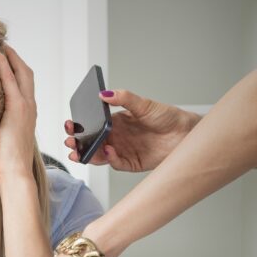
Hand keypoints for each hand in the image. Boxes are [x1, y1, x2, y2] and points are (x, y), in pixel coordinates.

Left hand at [0, 44, 36, 181]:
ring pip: (20, 72)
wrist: (15, 173)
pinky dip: (3, 65)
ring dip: (9, 56)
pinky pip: (11, 81)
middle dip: (13, 57)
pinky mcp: (17, 109)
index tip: (3, 58)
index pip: (23, 84)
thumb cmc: (5, 162)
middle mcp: (30, 107)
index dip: (15, 69)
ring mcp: (26, 107)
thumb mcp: (1, 138)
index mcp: (27, 114)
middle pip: (25, 73)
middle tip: (0, 44)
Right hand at [64, 90, 200, 171]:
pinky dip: (110, 160)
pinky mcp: (132, 163)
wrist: (186, 133)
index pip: (92, 127)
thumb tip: (104, 93)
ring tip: (81, 153)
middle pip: (92, 144)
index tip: (70, 125)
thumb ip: (124, 98)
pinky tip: (109, 152)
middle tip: (71, 142)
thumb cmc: (167, 117)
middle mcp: (117, 138)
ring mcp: (123, 151)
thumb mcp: (144, 104)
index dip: (79, 128)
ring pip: (100, 156)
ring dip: (89, 155)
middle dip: (78, 144)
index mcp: (115, 123)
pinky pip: (116, 164)